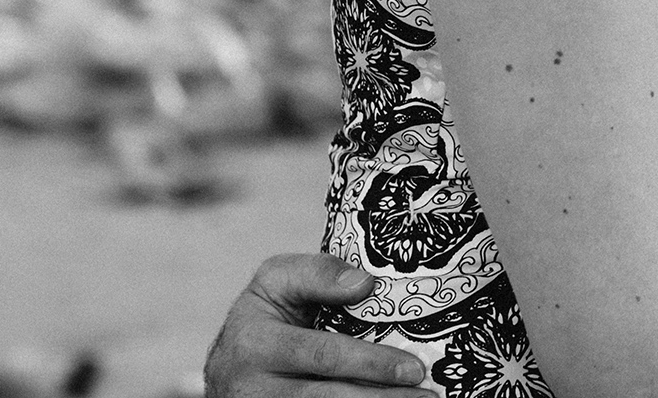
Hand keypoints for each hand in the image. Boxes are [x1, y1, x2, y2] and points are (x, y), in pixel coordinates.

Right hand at [205, 254, 430, 397]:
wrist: (230, 363)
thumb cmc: (265, 314)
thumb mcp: (278, 280)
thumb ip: (319, 273)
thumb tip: (365, 283)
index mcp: (256, 343)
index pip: (322, 355)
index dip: (371, 363)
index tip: (412, 368)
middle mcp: (254, 388)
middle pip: (329, 397)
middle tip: (427, 395)